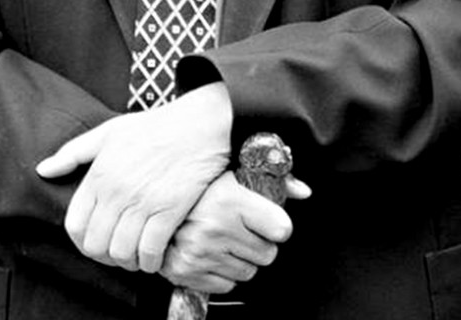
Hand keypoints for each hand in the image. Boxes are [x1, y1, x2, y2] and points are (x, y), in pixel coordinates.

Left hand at [36, 82, 232, 273]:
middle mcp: (117, 191)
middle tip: (118, 252)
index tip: (96, 242)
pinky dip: (150, 261)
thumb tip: (43, 169)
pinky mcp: (168, 211)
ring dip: (128, 261)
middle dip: (105, 256)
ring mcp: (143, 202)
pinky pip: (150, 251)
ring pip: (121, 252)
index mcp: (99, 174)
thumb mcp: (109, 132)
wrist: (197, 126)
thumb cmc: (154, 127)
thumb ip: (73, 153)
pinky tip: (154, 255)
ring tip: (135, 255)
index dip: (82, 242)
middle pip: (96, 245)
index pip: (75, 225)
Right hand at [160, 170, 300, 293]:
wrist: (155, 200)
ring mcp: (200, 252)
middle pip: (268, 254)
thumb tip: (305, 191)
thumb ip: (274, 181)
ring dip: (242, 258)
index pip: (281, 229)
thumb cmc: (200, 186)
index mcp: (231, 200)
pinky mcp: (187, 271)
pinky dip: (223, 272)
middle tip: (244, 228)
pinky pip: (227, 285)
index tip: (268, 219)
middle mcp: (216, 228)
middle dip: (260, 242)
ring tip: (226, 238)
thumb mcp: (236, 174)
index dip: (277, 224)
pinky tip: (214, 252)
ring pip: (249, 272)